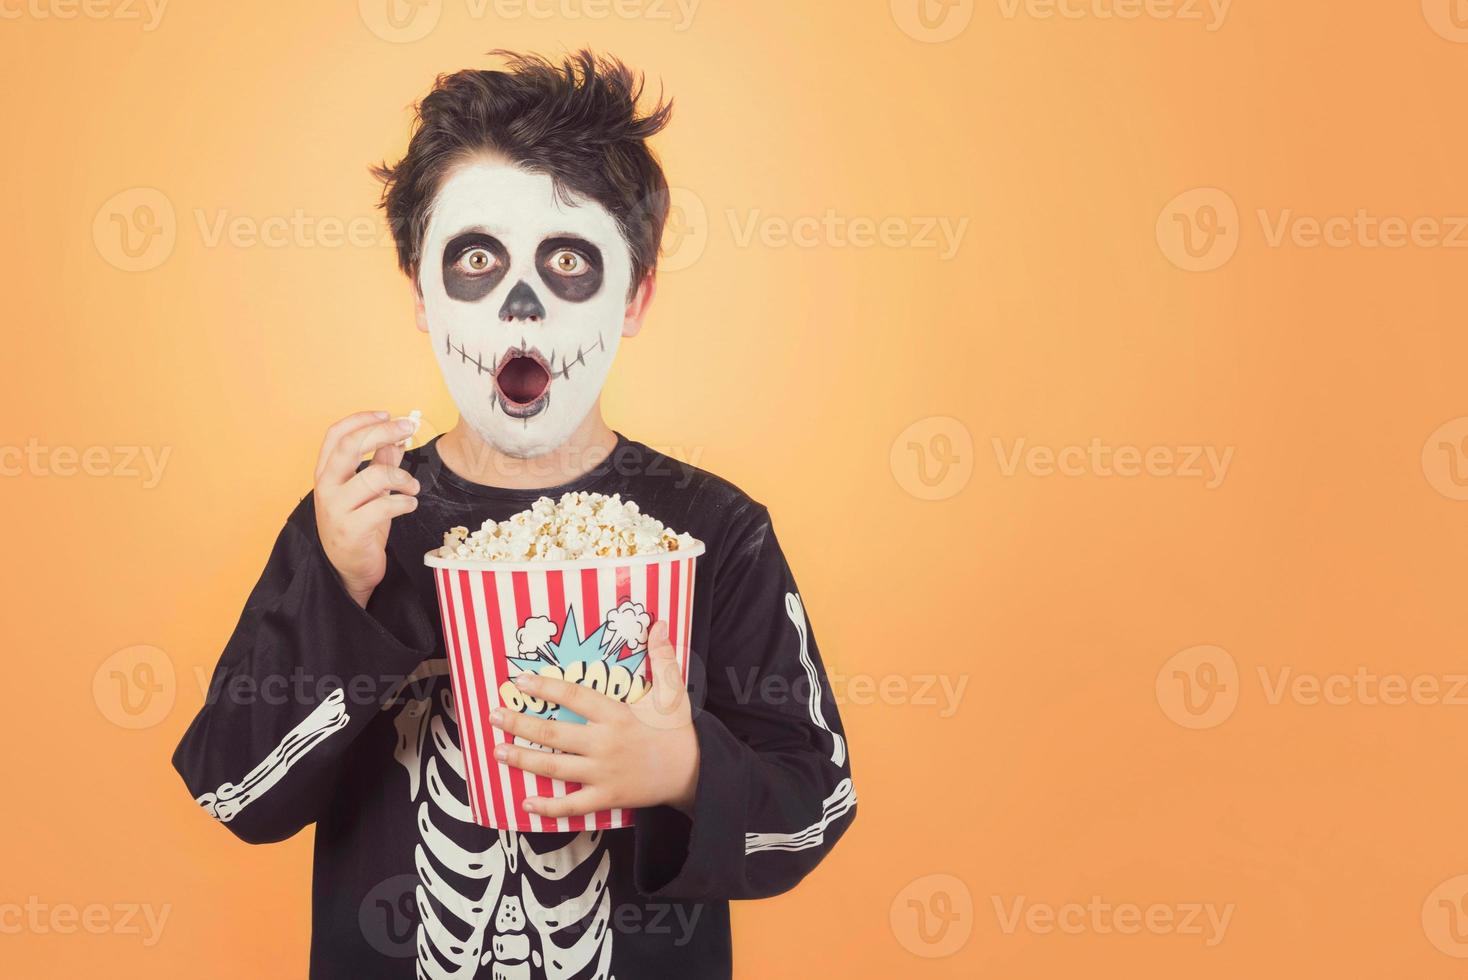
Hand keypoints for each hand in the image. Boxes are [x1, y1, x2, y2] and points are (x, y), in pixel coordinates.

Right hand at [313, 411, 420, 607]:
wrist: (348, 570)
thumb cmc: (359, 525)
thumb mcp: (369, 491)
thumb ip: (379, 463)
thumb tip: (397, 437)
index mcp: (326, 472)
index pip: (336, 434)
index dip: (362, 419)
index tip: (389, 414)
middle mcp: (326, 487)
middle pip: (351, 446)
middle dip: (384, 432)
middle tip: (409, 429)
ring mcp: (336, 508)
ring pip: (374, 476)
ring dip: (403, 476)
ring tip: (414, 486)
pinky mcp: (352, 529)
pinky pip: (384, 506)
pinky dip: (405, 501)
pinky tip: (410, 503)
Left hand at [489, 622, 699, 817]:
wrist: (693, 773)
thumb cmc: (677, 730)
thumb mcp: (672, 691)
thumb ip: (662, 657)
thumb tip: (657, 623)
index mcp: (616, 715)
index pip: (573, 696)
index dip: (545, 687)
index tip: (521, 681)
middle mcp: (604, 744)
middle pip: (552, 733)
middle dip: (519, 723)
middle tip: (493, 715)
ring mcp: (603, 773)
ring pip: (554, 767)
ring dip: (522, 760)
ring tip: (497, 750)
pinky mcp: (606, 797)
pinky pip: (571, 805)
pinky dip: (548, 807)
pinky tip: (526, 802)